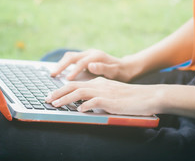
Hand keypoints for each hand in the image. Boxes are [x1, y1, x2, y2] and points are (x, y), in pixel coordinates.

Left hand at [45, 77, 161, 115]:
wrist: (147, 96)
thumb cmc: (130, 98)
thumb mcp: (111, 95)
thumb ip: (98, 96)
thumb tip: (84, 105)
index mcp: (99, 82)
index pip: (76, 84)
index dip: (62, 89)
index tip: (52, 96)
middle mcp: (99, 85)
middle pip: (73, 86)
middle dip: (58, 92)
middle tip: (46, 99)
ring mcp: (104, 92)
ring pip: (79, 92)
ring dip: (65, 98)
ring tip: (55, 104)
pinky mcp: (111, 101)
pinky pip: (94, 102)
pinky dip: (84, 106)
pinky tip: (78, 111)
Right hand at [50, 49, 133, 81]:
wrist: (125, 67)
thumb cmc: (120, 72)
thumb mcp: (115, 72)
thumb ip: (103, 68)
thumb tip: (91, 65)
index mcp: (96, 56)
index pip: (82, 62)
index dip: (74, 71)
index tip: (67, 79)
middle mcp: (90, 53)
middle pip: (72, 56)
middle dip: (61, 65)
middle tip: (53, 75)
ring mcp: (87, 55)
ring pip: (70, 57)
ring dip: (60, 64)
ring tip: (53, 74)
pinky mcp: (85, 58)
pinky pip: (71, 60)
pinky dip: (64, 65)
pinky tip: (58, 72)